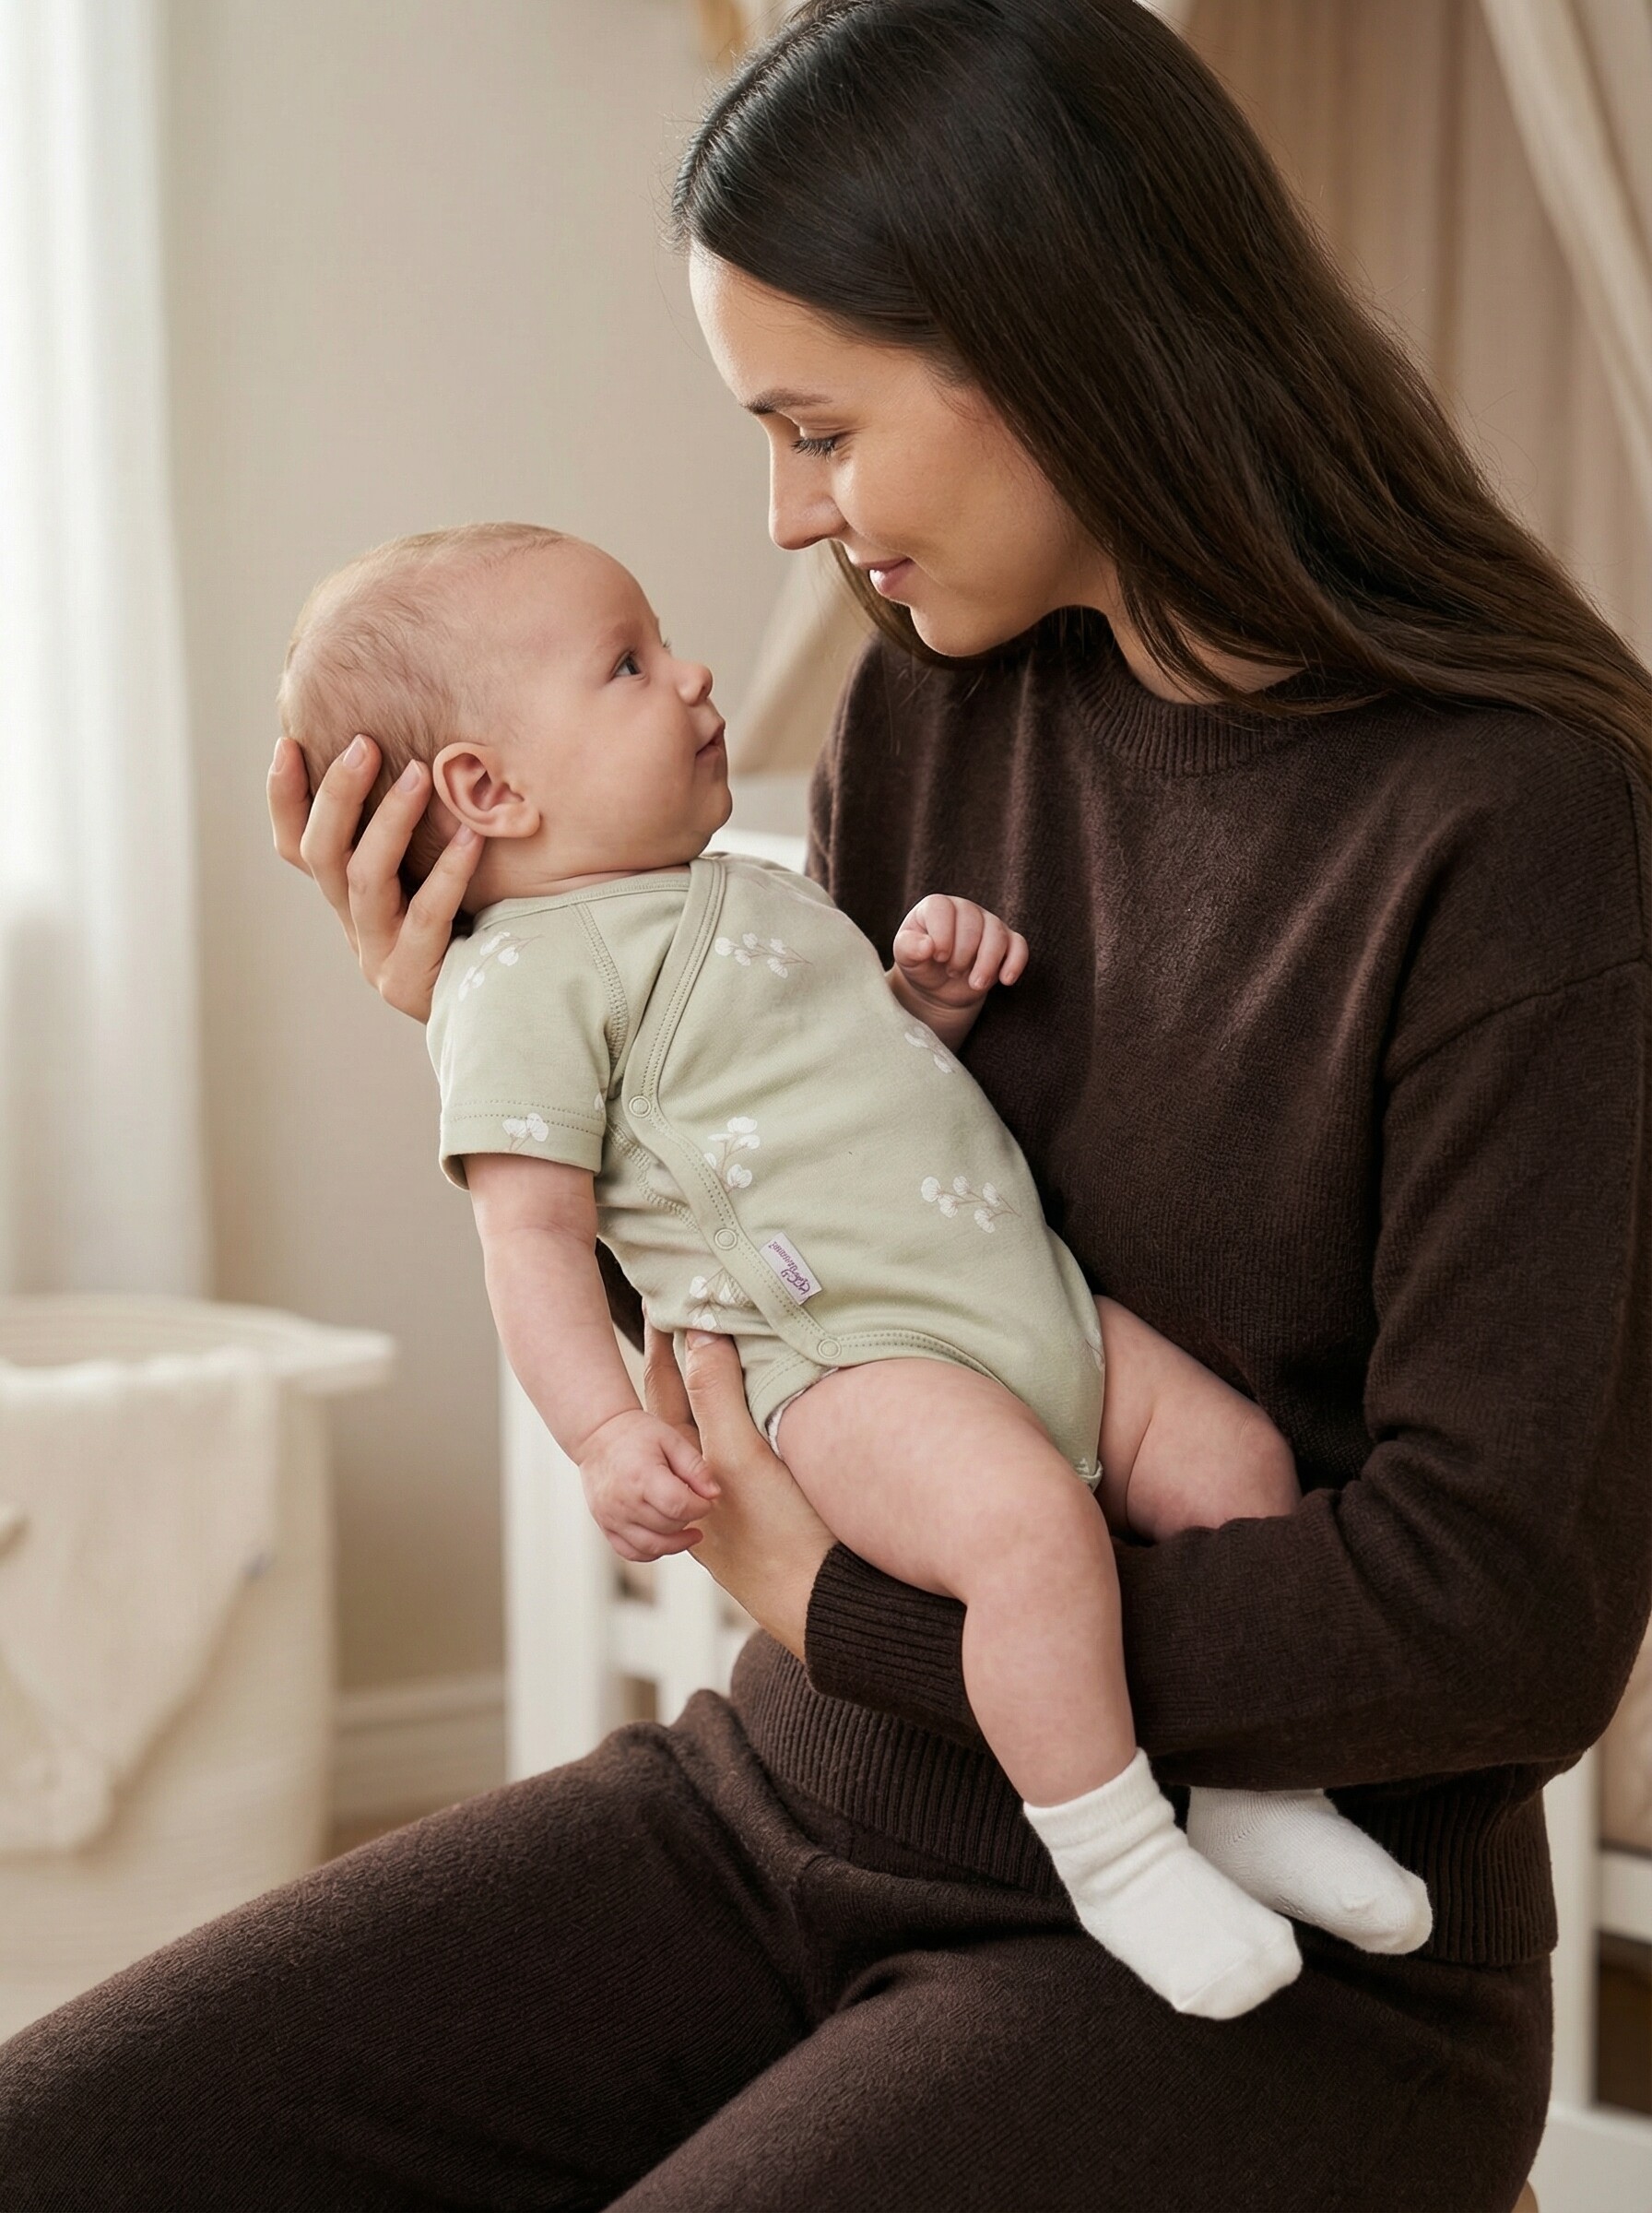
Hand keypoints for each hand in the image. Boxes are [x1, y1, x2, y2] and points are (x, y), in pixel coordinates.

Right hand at [267, 732, 483, 1021]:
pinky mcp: (411, 978)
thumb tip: (427, 750)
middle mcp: (353, 924)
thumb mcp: (434, 877)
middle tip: (364, 743)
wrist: (498, 1010)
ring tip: (419, 772)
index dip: (283, 799)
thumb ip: (418, 832)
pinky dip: (448, 871)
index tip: (287, 744)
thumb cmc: (475, 929)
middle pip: (322, 854)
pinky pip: (426, 915)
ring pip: (365, 879)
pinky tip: (471, 835)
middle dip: (338, 794)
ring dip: (390, 820)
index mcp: (347, 899)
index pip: (296, 846)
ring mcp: (378, 954)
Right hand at [578, 1407, 721, 1563]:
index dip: (700, 1507)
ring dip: (676, 1543)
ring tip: (689, 1532)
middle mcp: (623, 1501)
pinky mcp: (605, 1526)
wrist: (597, 1436)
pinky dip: (652, 1551)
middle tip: (695, 1506)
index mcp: (641, 1476)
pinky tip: (666, 1540)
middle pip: (668, 1527)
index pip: (679, 1506)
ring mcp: (611, 1517)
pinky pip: (631, 1552)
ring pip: (652, 1546)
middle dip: (689, 1520)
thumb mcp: (671, 1439)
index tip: (705, 1500)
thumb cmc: (635, 1434)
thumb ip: (695, 1467)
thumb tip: (713, 1494)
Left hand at [641, 1325, 835, 1662]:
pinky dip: (749, 1423)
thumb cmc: (778, 1536)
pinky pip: (747, 1453)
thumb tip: (698, 1332)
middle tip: (687, 1320)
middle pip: (686, 1411)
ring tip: (723, 1359)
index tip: (664, 1302)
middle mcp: (705, 1485)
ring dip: (717, 1394)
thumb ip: (715, 1394)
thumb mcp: (739, 1458)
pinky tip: (767, 1419)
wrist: (827, 1606)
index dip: (666, 1345)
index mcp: (687, 1468)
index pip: (668, 1391)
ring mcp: (737, 1503)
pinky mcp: (771, 1513)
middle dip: (686, 1367)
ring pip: (717, 1433)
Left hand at [892, 894, 1027, 1012]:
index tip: (938, 957)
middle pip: (972, 923)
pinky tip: (1005, 980)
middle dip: (963, 954)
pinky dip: (1015, 963)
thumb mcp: (905, 958)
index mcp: (937, 907)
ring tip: (974, 984)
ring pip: (997, 935)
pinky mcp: (1007, 942)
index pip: (942, 908)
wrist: (939, 988)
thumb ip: (908, 948)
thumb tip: (927, 946)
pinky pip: (1019, 946)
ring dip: (987, 963)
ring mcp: (988, 924)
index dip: (942, 933)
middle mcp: (965, 909)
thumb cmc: (921, 965)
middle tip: (951, 972)